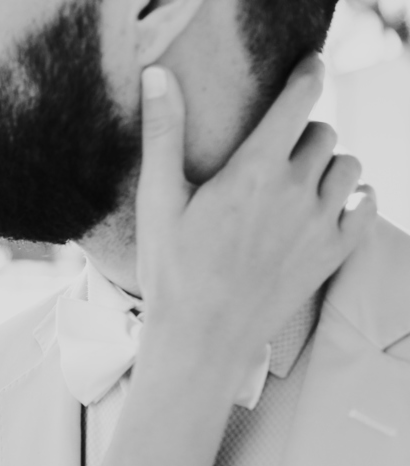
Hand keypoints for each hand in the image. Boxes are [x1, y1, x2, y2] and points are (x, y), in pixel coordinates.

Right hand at [135, 55, 376, 385]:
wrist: (201, 338)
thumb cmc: (173, 271)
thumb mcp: (158, 201)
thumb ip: (164, 132)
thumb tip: (157, 75)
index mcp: (255, 171)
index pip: (299, 101)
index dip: (308, 75)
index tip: (308, 67)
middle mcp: (297, 191)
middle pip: (324, 133)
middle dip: (304, 132)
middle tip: (277, 149)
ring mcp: (321, 224)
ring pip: (348, 166)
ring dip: (329, 164)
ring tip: (299, 180)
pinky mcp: (333, 253)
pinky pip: (366, 205)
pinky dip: (354, 197)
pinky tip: (328, 205)